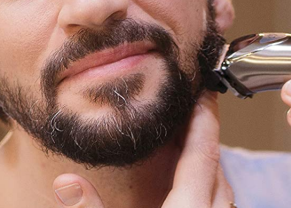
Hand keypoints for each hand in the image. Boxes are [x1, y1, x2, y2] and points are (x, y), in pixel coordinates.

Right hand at [51, 92, 234, 206]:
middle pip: (218, 169)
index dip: (204, 120)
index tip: (204, 94)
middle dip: (206, 137)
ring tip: (189, 147)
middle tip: (193, 112)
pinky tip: (189, 190)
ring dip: (208, 166)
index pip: (202, 155)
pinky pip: (218, 207)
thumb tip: (67, 182)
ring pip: (222, 192)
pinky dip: (208, 191)